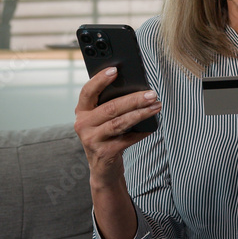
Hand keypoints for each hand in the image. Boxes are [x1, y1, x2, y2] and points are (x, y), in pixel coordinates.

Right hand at [74, 67, 161, 187]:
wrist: (103, 168)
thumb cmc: (106, 137)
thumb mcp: (101, 120)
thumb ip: (109, 105)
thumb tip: (135, 88)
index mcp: (81, 111)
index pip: (87, 91)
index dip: (100, 80)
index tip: (115, 70)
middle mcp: (82, 125)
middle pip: (110, 108)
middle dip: (133, 99)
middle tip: (151, 94)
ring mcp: (91, 140)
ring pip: (119, 123)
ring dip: (140, 114)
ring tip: (156, 107)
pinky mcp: (103, 153)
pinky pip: (126, 140)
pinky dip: (140, 133)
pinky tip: (151, 127)